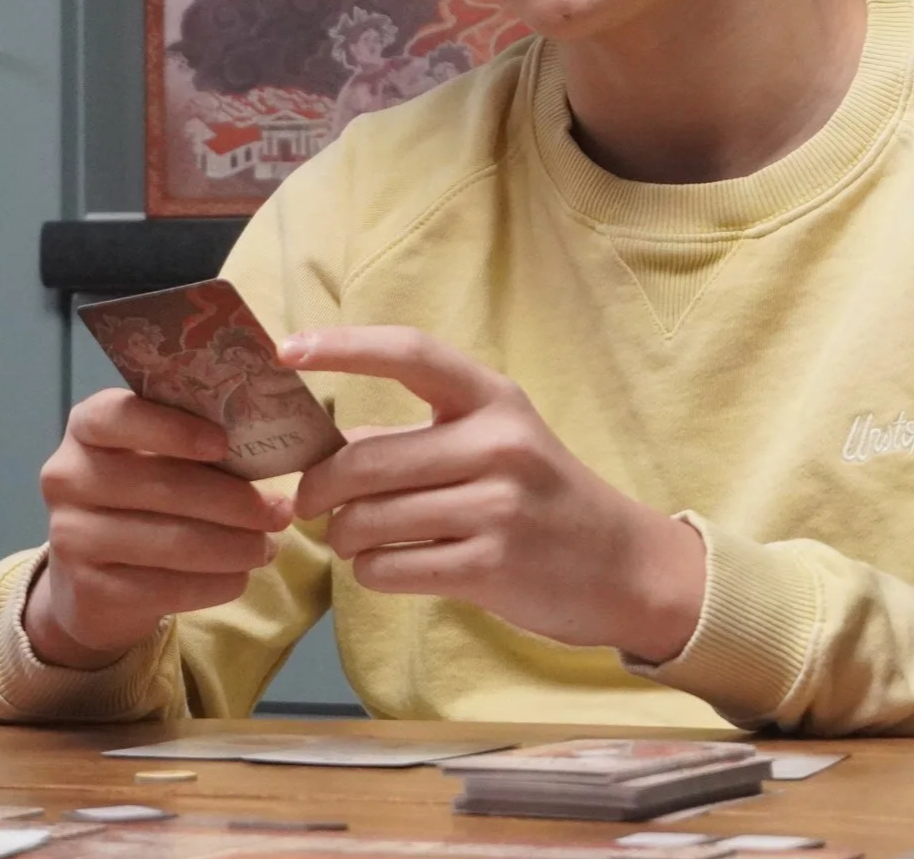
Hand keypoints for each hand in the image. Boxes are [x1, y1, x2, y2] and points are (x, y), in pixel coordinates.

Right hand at [28, 390, 293, 668]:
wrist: (93, 577)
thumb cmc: (149, 495)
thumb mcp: (165, 457)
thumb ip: (204, 441)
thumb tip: (280, 449)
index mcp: (89, 428)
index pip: (119, 416)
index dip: (174, 430)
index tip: (225, 444)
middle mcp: (68, 477)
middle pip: (162, 485)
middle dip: (234, 502)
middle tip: (282, 513)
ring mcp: (70, 536)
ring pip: (170, 541)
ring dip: (234, 547)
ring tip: (269, 547)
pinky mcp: (86, 588)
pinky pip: (164, 587)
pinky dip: (213, 584)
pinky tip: (240, 577)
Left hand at [283, 328, 705, 662]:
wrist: (620, 564)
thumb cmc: (541, 497)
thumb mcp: (498, 443)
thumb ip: (420, 436)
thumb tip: (321, 446)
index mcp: (495, 399)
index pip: (411, 353)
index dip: (344, 347)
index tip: (287, 349)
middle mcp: (498, 443)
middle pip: (361, 460)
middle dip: (317, 490)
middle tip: (310, 504)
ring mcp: (497, 505)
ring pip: (364, 521)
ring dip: (345, 538)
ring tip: (366, 540)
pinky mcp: (489, 565)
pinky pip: (384, 568)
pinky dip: (372, 572)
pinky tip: (398, 565)